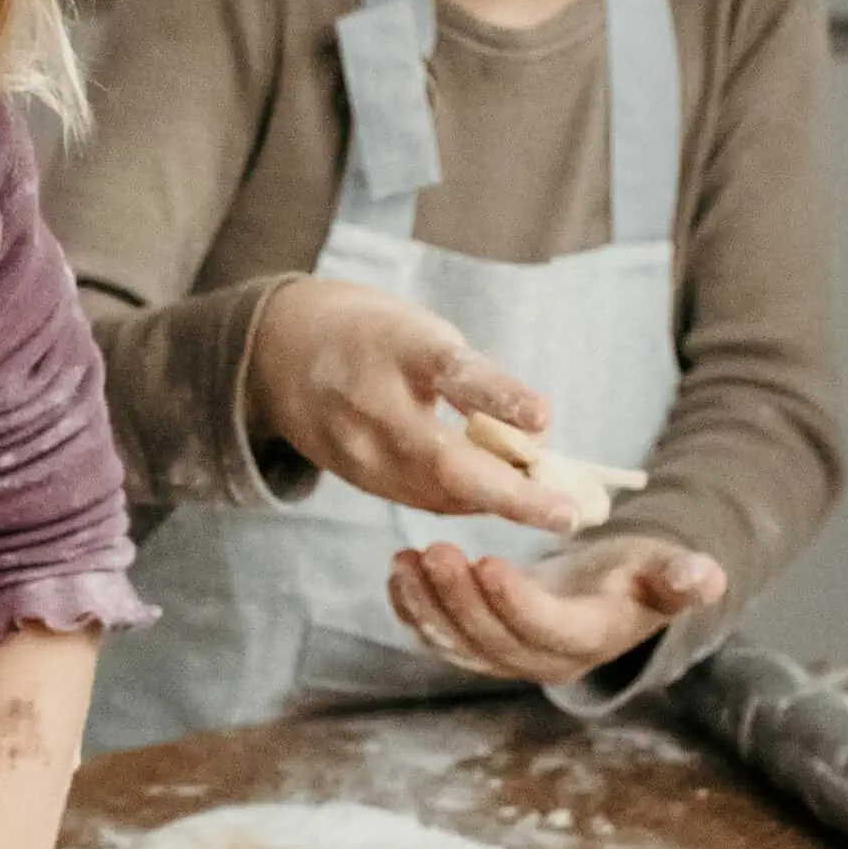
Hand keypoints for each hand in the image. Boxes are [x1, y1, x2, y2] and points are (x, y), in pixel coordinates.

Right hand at [246, 279, 574, 531]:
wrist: (280, 352)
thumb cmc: (375, 335)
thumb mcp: (421, 333)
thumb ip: (470, 380)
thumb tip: (534, 438)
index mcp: (396, 346)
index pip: (452, 372)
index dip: (499, 396)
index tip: (544, 418)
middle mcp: (371, 401)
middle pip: (443, 459)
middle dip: (510, 494)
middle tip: (567, 515)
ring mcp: (356, 447)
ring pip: (436, 491)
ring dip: (496, 504)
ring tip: (553, 511)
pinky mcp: (352, 476)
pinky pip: (419, 498)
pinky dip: (463, 501)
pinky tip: (497, 501)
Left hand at [388, 532, 727, 685]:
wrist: (609, 592)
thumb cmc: (637, 573)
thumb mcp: (661, 569)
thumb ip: (680, 575)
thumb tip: (708, 576)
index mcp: (589, 639)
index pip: (546, 628)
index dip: (515, 601)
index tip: (486, 561)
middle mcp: (545, 662)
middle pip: (493, 638)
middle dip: (458, 597)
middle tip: (433, 551)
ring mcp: (509, 660)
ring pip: (459, 643)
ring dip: (427, 606)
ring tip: (405, 561)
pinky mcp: (481, 648)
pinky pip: (441, 638)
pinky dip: (414, 611)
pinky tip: (398, 574)